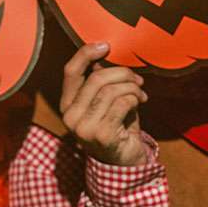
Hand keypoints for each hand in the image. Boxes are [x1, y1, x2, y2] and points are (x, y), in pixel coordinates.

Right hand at [61, 41, 147, 165]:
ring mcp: (84, 127)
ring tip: (140, 94)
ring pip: (112, 90)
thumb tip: (104, 53)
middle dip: (123, 74)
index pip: (71, 72)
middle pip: (97, 78)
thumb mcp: (104, 102)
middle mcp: (70, 116)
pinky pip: (122, 104)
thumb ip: (100, 82)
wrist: (123, 161)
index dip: (86, 53)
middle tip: (138, 80)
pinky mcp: (102, 134)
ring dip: (133, 88)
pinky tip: (139, 104)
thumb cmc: (117, 126)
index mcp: (67, 104)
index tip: (106, 45)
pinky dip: (135, 100)